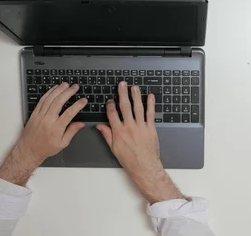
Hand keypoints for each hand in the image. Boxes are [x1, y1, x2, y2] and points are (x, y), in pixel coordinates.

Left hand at [16, 82, 86, 163]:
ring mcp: (40, 116)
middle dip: (68, 92)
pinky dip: (48, 93)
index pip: (69, 113)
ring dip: (58, 90)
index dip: (78, 105)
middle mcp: (48, 120)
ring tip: (66, 84)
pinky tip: (54, 89)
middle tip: (75, 87)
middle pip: (59, 102)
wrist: (28, 150)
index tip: (84, 100)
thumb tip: (81, 123)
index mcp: (56, 128)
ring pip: (50, 99)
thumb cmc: (46, 148)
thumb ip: (72, 131)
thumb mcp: (63, 143)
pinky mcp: (34, 114)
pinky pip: (42, 101)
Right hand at [96, 81, 183, 202]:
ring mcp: (141, 127)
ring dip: (135, 96)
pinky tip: (150, 96)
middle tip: (122, 84)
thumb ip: (107, 135)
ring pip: (137, 108)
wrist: (144, 166)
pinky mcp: (150, 128)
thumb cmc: (129, 159)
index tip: (110, 100)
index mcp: (119, 132)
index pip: (112, 114)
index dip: (110, 105)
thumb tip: (99, 126)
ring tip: (134, 87)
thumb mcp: (114, 148)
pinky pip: (150, 114)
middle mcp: (129, 127)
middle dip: (122, 94)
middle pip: (125, 107)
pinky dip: (150, 104)